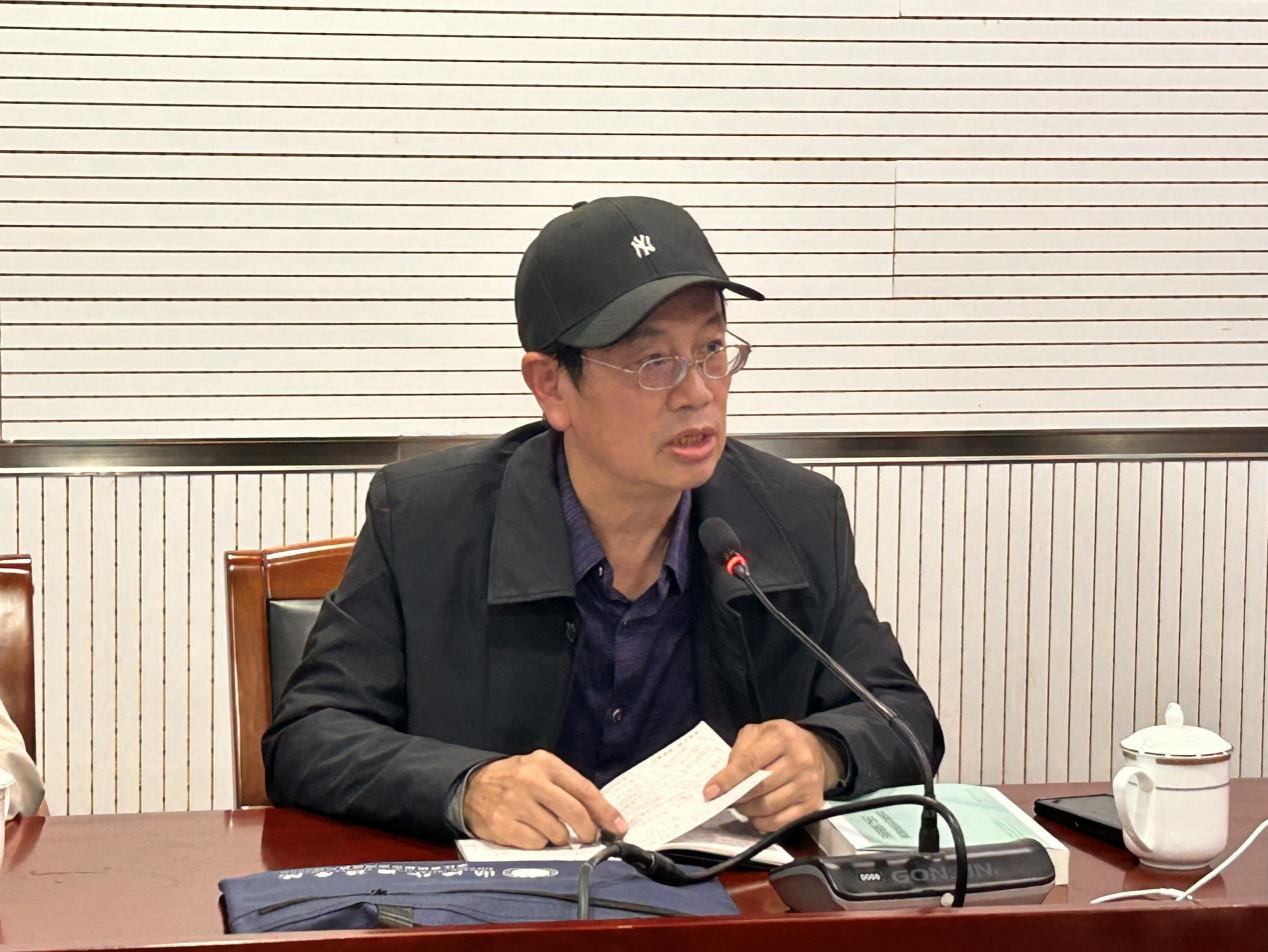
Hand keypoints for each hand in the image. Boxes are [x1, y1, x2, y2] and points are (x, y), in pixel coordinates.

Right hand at [462, 750, 627, 848]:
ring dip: (558, 837)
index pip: (584, 789)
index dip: (605, 811)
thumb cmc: (515, 780)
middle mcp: (530, 781)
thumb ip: (569, 788)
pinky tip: (529, 831)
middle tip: (589, 837)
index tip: (619, 827)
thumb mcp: (541, 771)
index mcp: (545, 763)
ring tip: (547, 827)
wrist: (472, 788)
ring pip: (557, 833)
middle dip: (588, 831)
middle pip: (575, 813)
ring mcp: (515, 804)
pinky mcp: (503, 825)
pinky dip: (538, 843)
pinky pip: (536, 844)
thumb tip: (603, 817)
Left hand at [702, 720, 841, 833]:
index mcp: (783, 737)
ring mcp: (809, 784)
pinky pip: (781, 822)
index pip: (750, 762)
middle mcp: (800, 761)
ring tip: (740, 805)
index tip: (710, 792)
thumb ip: (740, 751)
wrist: (816, 751)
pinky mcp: (813, 804)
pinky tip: (756, 815)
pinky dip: (763, 822)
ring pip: (768, 807)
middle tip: (725, 799)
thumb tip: (724, 780)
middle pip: (759, 788)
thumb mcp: (758, 733)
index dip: (728, 779)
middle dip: (736, 797)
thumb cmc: (781, 742)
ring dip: (747, 811)